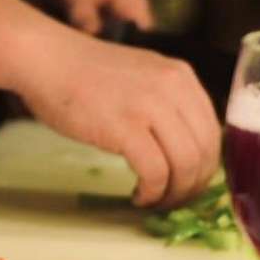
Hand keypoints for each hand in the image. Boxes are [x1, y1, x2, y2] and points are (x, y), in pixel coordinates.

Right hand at [12, 29, 219, 207]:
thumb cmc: (85, 72)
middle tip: (174, 200)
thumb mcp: (141, 76)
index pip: (213, 131)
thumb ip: (166, 102)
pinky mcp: (125, 128)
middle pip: (204, 152)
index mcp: (181, 77)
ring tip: (155, 200)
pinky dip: (152, 192)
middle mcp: (173, 88)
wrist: (46, 59)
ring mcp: (150, 106)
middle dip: (193, 185)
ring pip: (185, 165)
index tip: (189, 182)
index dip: (205, 165)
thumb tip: (183, 149)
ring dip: (174, 193)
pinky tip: (138, 195)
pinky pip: (155, 172)